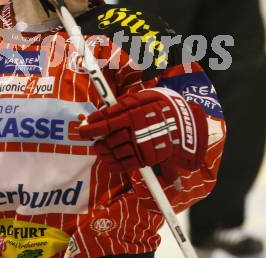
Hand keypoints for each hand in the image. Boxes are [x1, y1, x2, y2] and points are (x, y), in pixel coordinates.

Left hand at [79, 88, 207, 173]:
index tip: (83, 128)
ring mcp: (142, 148)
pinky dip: (112, 164)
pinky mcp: (146, 160)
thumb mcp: (140, 99)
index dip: (92, 127)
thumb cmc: (156, 105)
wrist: (182, 122)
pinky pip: (124, 166)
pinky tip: (106, 159)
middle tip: (91, 137)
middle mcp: (137, 133)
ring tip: (99, 147)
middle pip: (109, 139)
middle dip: (97, 139)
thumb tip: (102, 112)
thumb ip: (120, 106)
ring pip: (114, 152)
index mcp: (134, 115)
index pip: (107, 123)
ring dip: (103, 151)